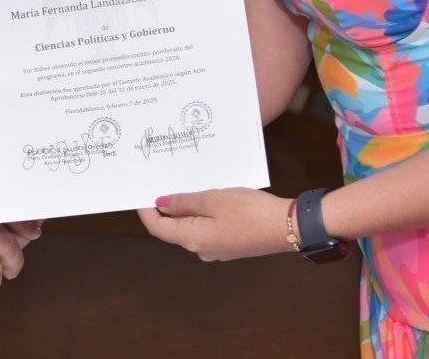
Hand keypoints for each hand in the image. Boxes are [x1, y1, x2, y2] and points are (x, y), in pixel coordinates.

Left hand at [136, 188, 292, 261]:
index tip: (140, 191)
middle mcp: (202, 249)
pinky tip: (208, 194)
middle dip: (166, 205)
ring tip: (185, 182)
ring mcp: (217, 248)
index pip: (158, 228)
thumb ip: (184, 202)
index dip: (146, 210)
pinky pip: (208, 226)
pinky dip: (202, 211)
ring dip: (186, 206)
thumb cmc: (250, 212)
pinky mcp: (230, 243)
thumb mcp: (213, 199)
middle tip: (162, 180)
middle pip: (173, 227)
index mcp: (193, 239)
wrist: (288, 227)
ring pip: (192, 225)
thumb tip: (161, 204)